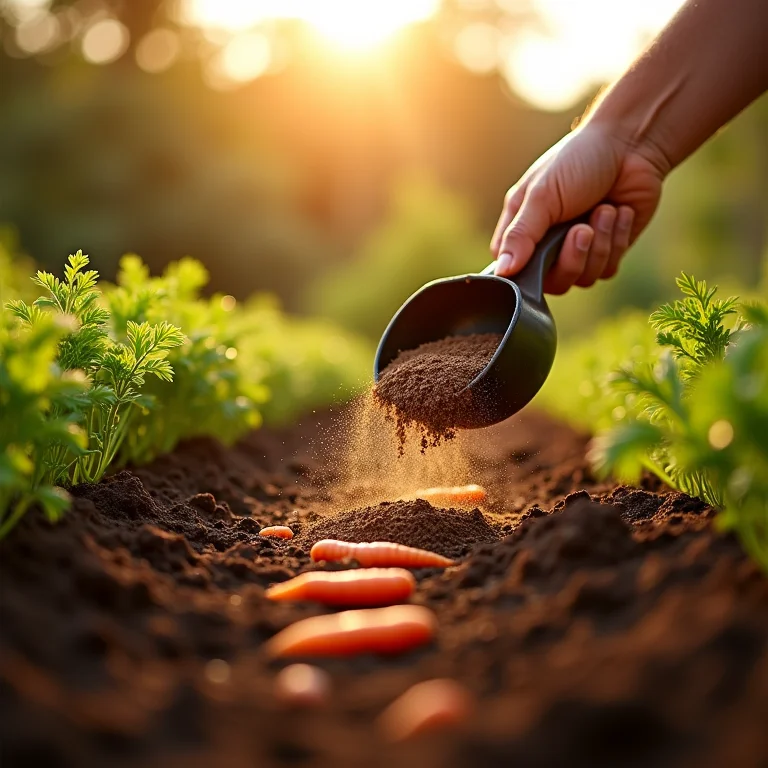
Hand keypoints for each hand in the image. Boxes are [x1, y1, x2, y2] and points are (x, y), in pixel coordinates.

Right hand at [490, 122, 666, 293]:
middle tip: (582, 229)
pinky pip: (608, 269)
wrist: (631, 145)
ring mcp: (580, 250)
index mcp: (523, 230)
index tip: (545, 251)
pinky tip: (619, 212)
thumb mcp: (542, 196)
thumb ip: (520, 235)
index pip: (514, 271)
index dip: (528, 272)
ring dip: (600, 244)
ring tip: (604, 210)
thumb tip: (502, 271)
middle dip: (572, 258)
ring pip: (584, 278)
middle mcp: (548, 245)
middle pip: (553, 283)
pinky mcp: (609, 251)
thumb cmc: (579, 160)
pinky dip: (617, 240)